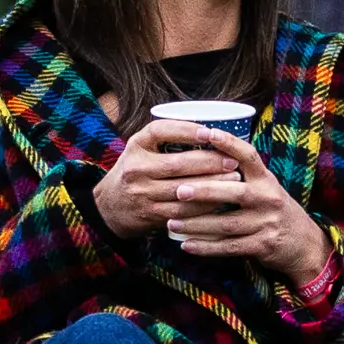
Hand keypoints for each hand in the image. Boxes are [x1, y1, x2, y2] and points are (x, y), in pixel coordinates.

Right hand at [92, 118, 246, 239]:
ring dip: (213, 185)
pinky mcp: (150, 214)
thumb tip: (210, 129)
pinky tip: (221, 200)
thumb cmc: (135, 171)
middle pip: (177, 164)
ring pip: (183, 190)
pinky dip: (204, 205)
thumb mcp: (140, 148)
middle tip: (233, 160)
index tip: (209, 132)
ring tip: (234, 179)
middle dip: (210, 162)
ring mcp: (142, 193)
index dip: (186, 130)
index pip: (160, 131)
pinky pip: (182, 211)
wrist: (109, 206)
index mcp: (136, 146)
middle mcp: (136, 169)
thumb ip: (166, 137)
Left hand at [138, 128, 328, 284]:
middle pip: (235, 193)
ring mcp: (266, 224)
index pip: (249, 156)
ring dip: (197, 223)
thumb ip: (242, 175)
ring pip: (227, 224)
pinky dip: (206, 247)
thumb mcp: (266, 187)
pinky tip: (186, 245)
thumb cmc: (274, 210)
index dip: (228, 143)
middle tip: (178, 189)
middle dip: (205, 191)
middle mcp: (269, 199)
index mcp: (267, 179)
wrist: (305, 244)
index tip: (206, 132)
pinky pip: (229, 247)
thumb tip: (203, 155)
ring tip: (172, 221)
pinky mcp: (262, 246)